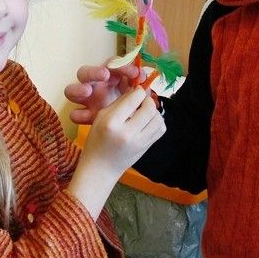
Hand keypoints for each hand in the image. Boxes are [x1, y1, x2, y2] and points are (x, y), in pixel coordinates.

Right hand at [64, 63, 139, 124]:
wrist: (123, 129)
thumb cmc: (129, 105)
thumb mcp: (135, 94)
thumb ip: (138, 85)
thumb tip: (144, 76)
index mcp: (109, 76)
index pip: (111, 64)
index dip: (122, 65)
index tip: (134, 72)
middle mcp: (94, 84)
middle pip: (85, 71)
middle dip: (94, 71)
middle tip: (105, 74)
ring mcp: (86, 100)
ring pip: (71, 89)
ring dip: (78, 89)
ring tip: (87, 91)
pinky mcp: (83, 114)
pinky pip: (73, 113)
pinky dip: (77, 114)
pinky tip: (85, 116)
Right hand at [67, 86, 165, 218]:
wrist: (101, 168)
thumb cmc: (97, 140)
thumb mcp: (101, 117)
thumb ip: (119, 102)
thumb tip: (136, 89)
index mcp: (112, 123)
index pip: (134, 98)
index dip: (138, 90)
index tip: (136, 90)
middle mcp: (127, 133)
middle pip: (149, 108)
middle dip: (148, 100)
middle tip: (142, 100)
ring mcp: (139, 142)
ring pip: (158, 118)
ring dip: (154, 111)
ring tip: (144, 112)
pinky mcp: (146, 148)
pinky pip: (161, 129)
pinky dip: (157, 122)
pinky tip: (148, 122)